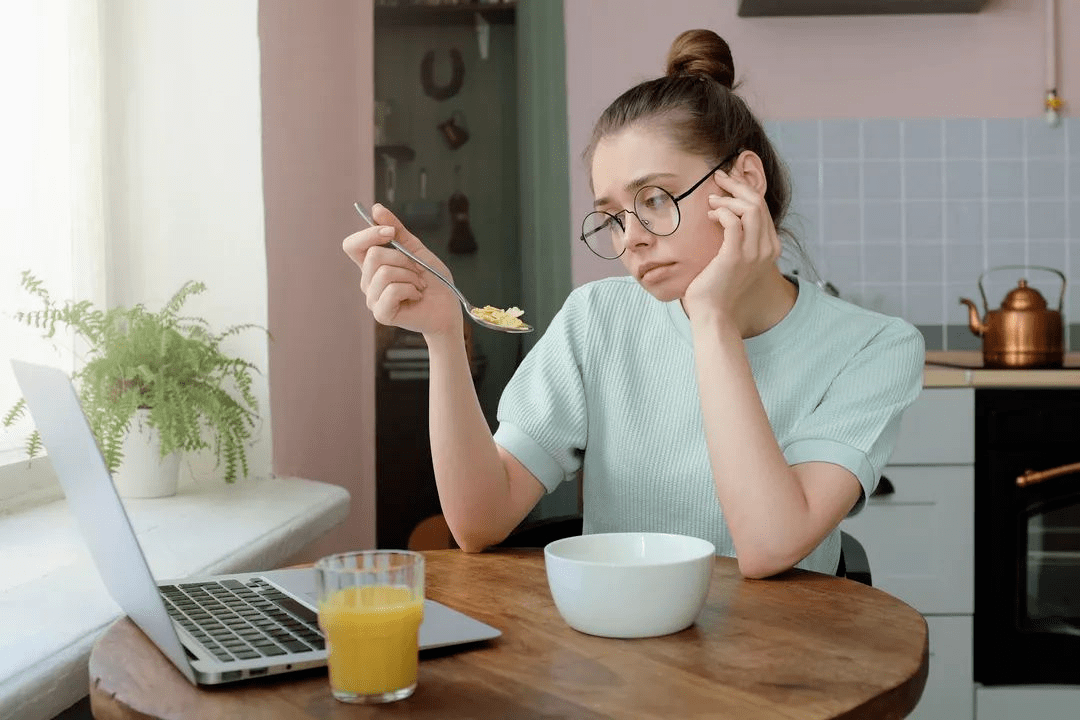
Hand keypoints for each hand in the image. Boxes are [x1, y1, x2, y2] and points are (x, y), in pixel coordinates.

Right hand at [342, 203, 462, 337]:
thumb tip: (375, 208)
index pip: (352, 245)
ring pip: (384, 273)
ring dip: (410, 276)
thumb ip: (397, 230)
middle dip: (403, 259)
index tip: (390, 232)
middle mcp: (368, 281)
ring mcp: (372, 299)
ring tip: (419, 285)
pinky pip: (392, 290)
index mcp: (372, 265)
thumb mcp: (416, 250)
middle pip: (373, 255)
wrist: (448, 307)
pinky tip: (416, 296)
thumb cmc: (434, 280)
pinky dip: (411, 290)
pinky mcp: (381, 314)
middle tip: (417, 271)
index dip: (369, 234)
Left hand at [683, 167, 780, 323]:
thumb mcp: (734, 259)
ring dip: (729, 198)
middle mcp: (767, 249)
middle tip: (719, 177)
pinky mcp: (735, 257)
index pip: (763, 208)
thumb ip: (737, 239)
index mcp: (770, 248)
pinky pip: (733, 221)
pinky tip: (710, 215)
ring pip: (750, 208)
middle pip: (758, 203)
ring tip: (711, 200)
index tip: (728, 182)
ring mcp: (753, 253)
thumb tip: (727, 215)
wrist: (713, 315)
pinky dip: (722, 212)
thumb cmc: (717, 287)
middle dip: (738, 185)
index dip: (745, 190)